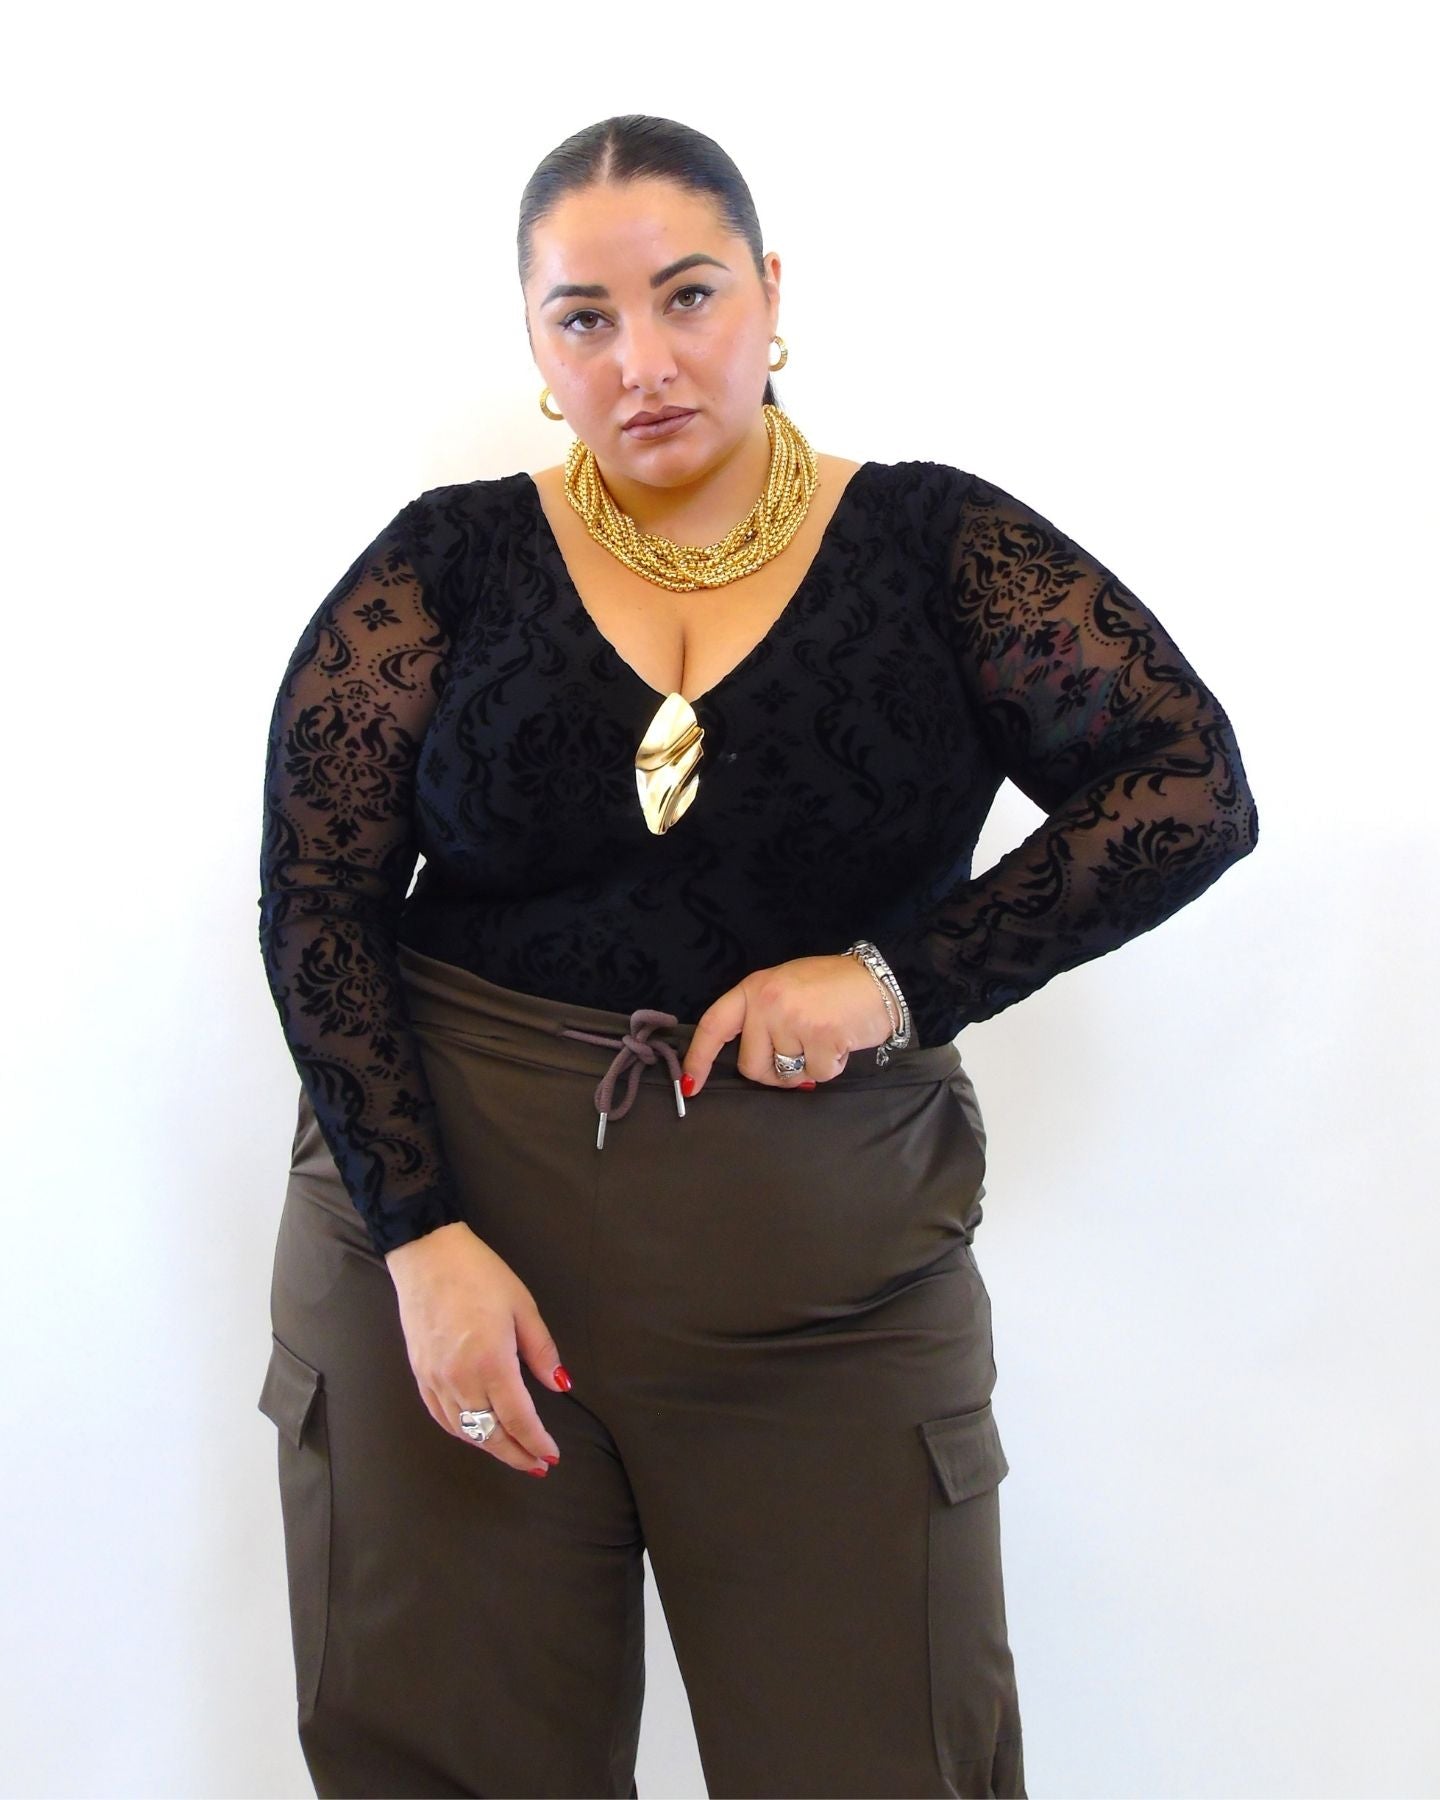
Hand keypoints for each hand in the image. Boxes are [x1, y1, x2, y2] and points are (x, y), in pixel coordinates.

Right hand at [384, 1220, 568, 1476]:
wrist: (428, 1255)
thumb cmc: (480, 1275)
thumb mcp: (523, 1307)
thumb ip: (541, 1351)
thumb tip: (560, 1385)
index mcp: (491, 1363)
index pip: (518, 1419)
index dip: (536, 1443)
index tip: (552, 1456)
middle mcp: (460, 1379)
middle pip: (490, 1434)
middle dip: (516, 1454)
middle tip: (538, 1465)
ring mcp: (435, 1379)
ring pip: (464, 1431)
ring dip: (490, 1447)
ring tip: (512, 1453)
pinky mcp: (420, 1373)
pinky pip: (441, 1416)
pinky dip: (461, 1433)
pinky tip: (475, 1434)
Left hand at [681, 954, 893, 1097]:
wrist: (877, 980)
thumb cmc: (831, 986)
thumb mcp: (785, 988)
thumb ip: (762, 1018)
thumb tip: (750, 1064)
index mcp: (754, 988)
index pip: (713, 1025)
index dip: (699, 1058)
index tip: (690, 1084)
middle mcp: (768, 1003)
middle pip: (751, 1066)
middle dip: (773, 1072)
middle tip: (799, 1054)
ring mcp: (794, 1020)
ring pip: (785, 1075)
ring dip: (806, 1068)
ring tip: (824, 1038)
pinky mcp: (821, 1037)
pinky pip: (817, 1075)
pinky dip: (831, 1066)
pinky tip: (840, 1041)